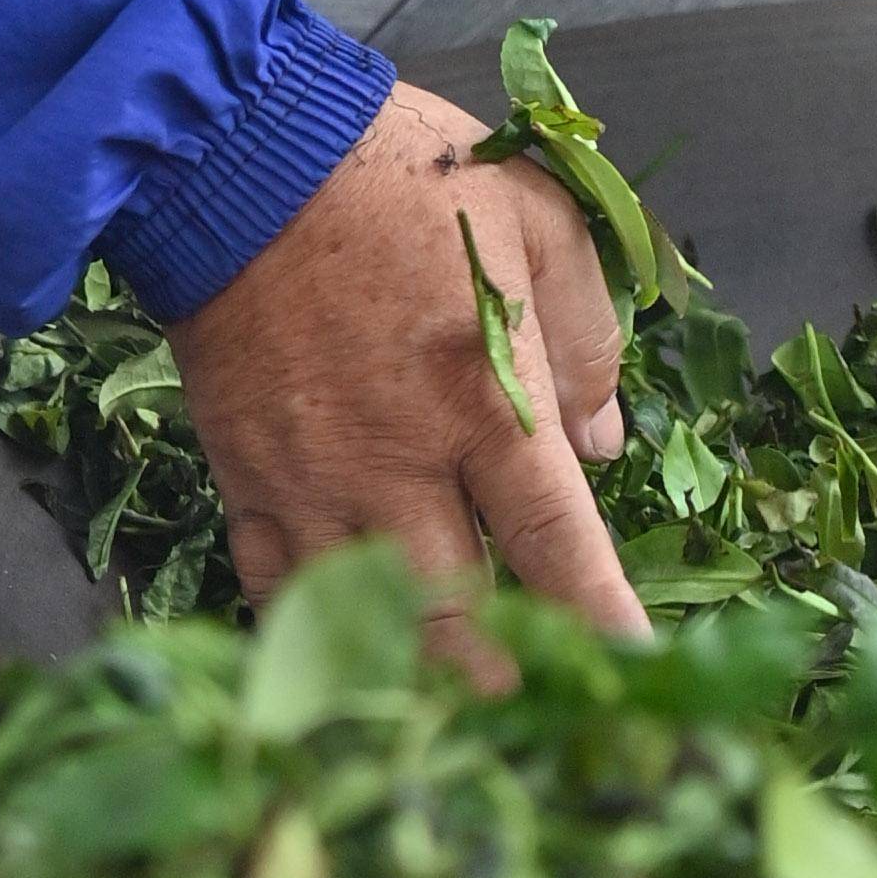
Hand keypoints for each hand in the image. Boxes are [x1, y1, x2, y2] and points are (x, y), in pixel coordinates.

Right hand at [173, 78, 642, 679]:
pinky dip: (318, 631)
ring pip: (368, 625)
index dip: (601, 626)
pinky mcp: (244, 477)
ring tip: (460, 714)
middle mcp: (399, 464)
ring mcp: (312, 482)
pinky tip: (350, 654)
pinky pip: (278, 586)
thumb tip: (605, 441)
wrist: (239, 152)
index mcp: (484, 402)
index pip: (558, 547)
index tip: (637, 679)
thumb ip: (585, 335)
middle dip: (510, 688)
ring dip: (418, 680)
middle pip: (461, 622)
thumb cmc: (401, 176)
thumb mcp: (536, 219)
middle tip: (549, 725)